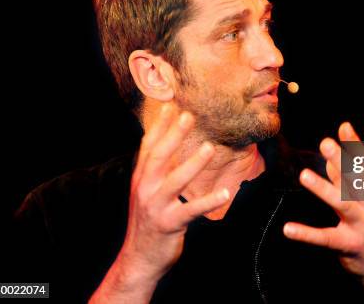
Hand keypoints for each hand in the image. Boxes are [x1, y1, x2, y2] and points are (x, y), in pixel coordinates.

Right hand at [91, 104, 229, 302]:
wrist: (138, 259)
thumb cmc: (149, 223)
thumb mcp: (147, 193)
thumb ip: (156, 172)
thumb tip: (169, 147)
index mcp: (140, 179)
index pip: (149, 147)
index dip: (159, 126)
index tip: (169, 105)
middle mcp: (145, 189)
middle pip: (159, 157)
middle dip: (173, 135)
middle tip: (188, 115)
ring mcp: (155, 207)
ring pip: (174, 181)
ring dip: (192, 164)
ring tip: (208, 148)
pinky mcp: (168, 224)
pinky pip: (191, 210)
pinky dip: (208, 201)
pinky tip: (225, 193)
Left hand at [283, 122, 363, 302]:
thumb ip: (346, 182)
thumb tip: (331, 159)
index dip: (355, 145)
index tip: (344, 126)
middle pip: (355, 180)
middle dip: (341, 161)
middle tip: (326, 143)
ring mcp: (360, 226)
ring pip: (342, 204)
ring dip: (323, 189)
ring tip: (304, 175)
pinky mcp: (347, 245)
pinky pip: (324, 238)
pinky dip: (306, 234)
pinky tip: (288, 229)